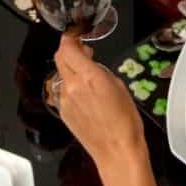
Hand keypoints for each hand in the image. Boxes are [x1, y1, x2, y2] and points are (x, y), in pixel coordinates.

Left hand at [54, 31, 145, 167]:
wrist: (117, 151)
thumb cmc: (126, 120)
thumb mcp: (118, 85)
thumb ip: (99, 71)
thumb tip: (90, 64)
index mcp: (88, 77)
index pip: (67, 47)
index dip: (70, 38)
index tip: (77, 34)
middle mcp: (71, 86)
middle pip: (60, 58)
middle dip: (69, 51)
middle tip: (84, 52)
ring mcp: (64, 100)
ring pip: (60, 75)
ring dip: (70, 70)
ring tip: (87, 76)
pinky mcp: (63, 112)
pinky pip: (61, 92)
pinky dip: (70, 87)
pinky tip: (85, 95)